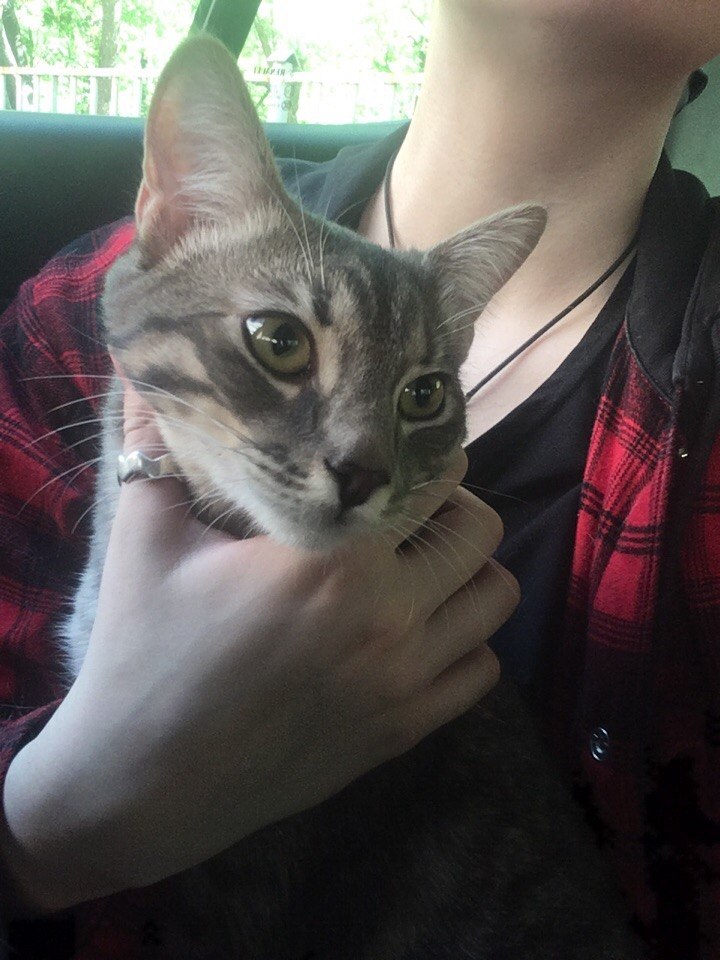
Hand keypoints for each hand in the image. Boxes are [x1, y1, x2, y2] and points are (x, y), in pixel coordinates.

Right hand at [2, 385, 516, 913]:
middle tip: (407, 506)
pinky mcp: (404, 730)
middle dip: (452, 507)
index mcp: (333, 558)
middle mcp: (389, 614)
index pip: (432, 479)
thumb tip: (142, 371)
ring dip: (468, 571)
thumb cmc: (144, 652)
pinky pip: (481, 671)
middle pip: (479, 531)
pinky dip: (465, 642)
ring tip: (419, 565)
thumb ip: (157, 448)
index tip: (400, 449)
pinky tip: (417, 632)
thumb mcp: (145, 539)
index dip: (425, 452)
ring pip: (496, 598)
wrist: (144, 783)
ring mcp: (405, 679)